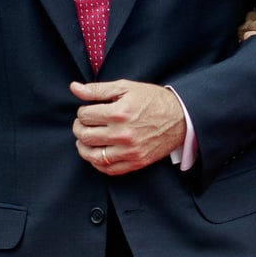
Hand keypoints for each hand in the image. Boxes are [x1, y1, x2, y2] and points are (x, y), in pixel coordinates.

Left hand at [72, 79, 186, 174]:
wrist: (181, 118)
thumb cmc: (153, 100)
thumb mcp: (126, 87)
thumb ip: (98, 89)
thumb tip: (74, 88)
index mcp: (118, 113)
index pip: (84, 115)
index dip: (83, 111)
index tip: (89, 111)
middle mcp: (122, 134)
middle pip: (84, 135)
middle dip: (79, 127)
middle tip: (84, 124)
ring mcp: (129, 151)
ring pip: (92, 155)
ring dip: (84, 147)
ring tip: (87, 139)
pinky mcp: (136, 162)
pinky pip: (108, 169)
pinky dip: (98, 163)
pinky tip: (98, 153)